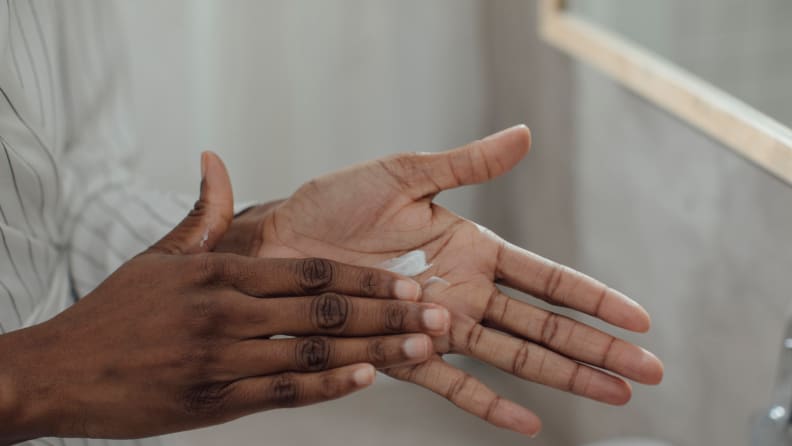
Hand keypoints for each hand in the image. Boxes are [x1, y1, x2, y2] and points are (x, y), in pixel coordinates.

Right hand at [0, 153, 448, 443]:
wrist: (59, 372)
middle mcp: (226, 312)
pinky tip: (365, 379)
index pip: (310, 269)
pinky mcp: (213, 402)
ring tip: (420, 348)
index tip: (408, 278)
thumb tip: (213, 161)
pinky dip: (327, 386)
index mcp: (219, 272)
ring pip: (314, 351)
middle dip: (387, 312)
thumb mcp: (157, 258)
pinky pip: (282, 393)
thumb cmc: (114, 313)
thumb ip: (200, 215)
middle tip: (437, 313)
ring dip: (373, 350)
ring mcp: (222, 359)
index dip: (366, 275)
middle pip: (325, 308)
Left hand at [219, 126, 663, 436]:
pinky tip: (528, 425)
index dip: (593, 298)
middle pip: (544, 326)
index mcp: (471, 250)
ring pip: (512, 357)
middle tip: (648, 371)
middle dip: (598, 348)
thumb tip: (524, 135)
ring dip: (563, 377)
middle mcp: (463, 293)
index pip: (547, 277)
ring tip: (612, 395)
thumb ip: (466, 164)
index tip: (639, 318)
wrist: (277, 243)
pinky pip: (452, 384)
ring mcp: (437, 326)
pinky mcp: (402, 351)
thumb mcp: (406, 174)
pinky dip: (488, 404)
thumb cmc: (334, 205)